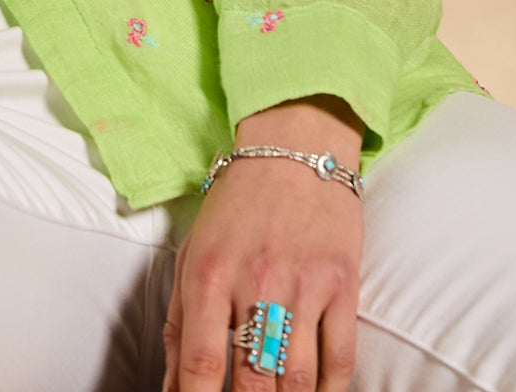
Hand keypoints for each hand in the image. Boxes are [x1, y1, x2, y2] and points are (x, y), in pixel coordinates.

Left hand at [163, 98, 364, 391]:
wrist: (292, 147)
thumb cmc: (235, 204)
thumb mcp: (192, 252)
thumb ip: (178, 322)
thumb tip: (172, 386)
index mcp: (209, 275)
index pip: (200, 365)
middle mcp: (254, 283)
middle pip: (251, 383)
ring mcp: (303, 286)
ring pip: (296, 381)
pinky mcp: (343, 286)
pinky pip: (341, 361)